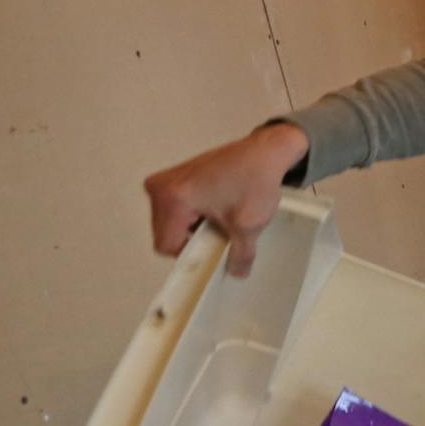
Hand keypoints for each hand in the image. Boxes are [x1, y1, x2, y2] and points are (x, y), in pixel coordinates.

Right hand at [144, 122, 309, 277]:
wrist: (264, 151)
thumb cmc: (255, 181)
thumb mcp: (249, 225)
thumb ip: (240, 255)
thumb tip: (236, 274)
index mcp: (172, 198)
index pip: (167, 245)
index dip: (190, 254)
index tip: (212, 253)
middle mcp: (159, 187)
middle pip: (167, 233)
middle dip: (193, 241)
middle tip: (220, 236)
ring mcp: (165, 180)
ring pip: (172, 223)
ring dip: (194, 229)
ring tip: (221, 222)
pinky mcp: (175, 178)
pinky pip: (177, 209)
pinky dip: (194, 216)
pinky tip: (217, 212)